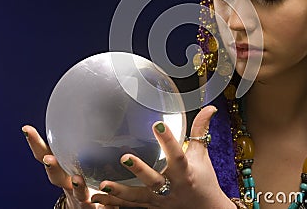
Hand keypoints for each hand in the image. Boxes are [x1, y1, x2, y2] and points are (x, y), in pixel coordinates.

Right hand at [22, 125, 117, 208]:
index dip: (35, 143)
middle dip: (51, 167)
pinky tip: (104, 199)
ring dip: (77, 186)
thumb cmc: (83, 177)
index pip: (45, 153)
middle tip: (48, 159)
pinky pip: (96, 204)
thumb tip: (84, 111)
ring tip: (78, 180)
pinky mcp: (92, 204)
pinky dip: (99, 202)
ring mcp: (78, 194)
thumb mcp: (80, 157)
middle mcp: (66, 181)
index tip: (26, 129)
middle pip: (55, 175)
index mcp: (62, 167)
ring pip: (76, 191)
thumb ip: (81, 140)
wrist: (90, 205)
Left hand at [89, 106, 235, 208]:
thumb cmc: (203, 179)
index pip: (177, 155)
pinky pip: (131, 207)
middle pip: (154, 181)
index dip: (169, 141)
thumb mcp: (201, 154)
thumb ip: (200, 130)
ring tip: (103, 185)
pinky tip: (96, 198)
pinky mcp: (152, 208)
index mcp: (185, 172)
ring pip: (139, 198)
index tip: (157, 124)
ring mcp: (160, 201)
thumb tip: (210, 107)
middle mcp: (172, 188)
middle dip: (140, 170)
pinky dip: (113, 204)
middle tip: (124, 158)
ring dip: (120, 193)